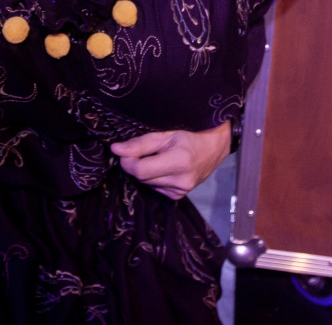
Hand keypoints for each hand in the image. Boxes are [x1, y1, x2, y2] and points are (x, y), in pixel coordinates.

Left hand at [111, 121, 230, 199]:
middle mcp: (181, 181)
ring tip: (158, 157)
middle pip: (142, 177)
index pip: (140, 170)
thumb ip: (140, 144)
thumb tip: (115, 150)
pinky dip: (154, 178)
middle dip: (136, 164)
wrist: (215, 147)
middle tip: (142, 151)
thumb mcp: (166, 134)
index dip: (127, 161)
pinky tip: (164, 167)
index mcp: (179, 162)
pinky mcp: (179, 196)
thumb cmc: (191, 134)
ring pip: (147, 183)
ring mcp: (181, 191)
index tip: (123, 151)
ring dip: (146, 171)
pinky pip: (156, 188)